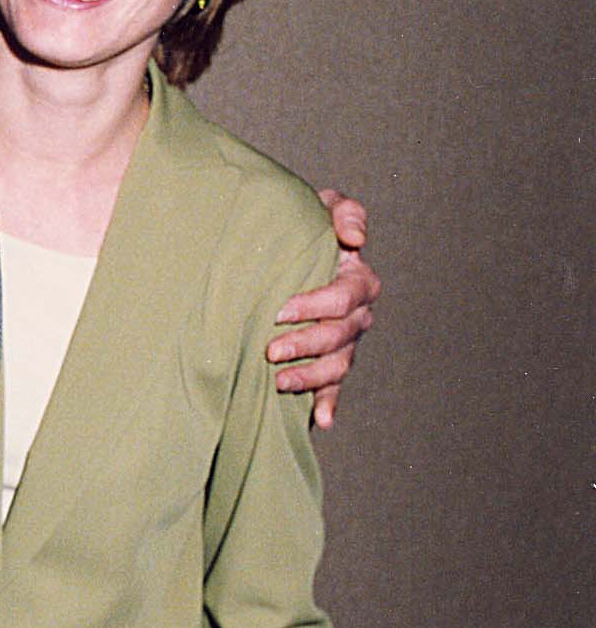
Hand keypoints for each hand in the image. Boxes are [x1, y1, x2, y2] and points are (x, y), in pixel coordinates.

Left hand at [267, 190, 380, 428]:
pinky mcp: (331, 361)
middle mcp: (357, 314)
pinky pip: (334, 387)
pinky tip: (319, 421)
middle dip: (306, 345)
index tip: (278, 311)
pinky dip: (328, 404)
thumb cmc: (306, 226)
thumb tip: (356, 239)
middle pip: (339, 336)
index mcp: (357, 280)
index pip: (344, 297)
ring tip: (278, 382)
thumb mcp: (323, 206)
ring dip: (310, 377)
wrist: (289, 249)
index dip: (315, 305)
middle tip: (270, 351)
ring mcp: (345, 341)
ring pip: (337, 365)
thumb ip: (345, 212)